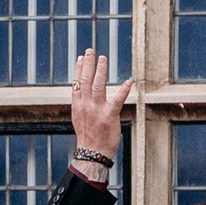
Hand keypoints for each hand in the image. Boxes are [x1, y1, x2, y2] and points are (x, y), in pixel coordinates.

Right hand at [66, 47, 129, 169]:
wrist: (92, 152)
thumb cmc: (88, 136)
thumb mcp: (79, 118)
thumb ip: (82, 104)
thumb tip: (83, 93)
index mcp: (77, 105)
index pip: (76, 83)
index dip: (79, 69)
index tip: (81, 57)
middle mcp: (85, 105)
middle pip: (86, 80)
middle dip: (88, 64)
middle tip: (91, 51)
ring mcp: (97, 110)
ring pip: (98, 86)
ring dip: (101, 70)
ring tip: (103, 59)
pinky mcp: (110, 116)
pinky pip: (117, 100)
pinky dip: (123, 90)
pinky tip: (129, 81)